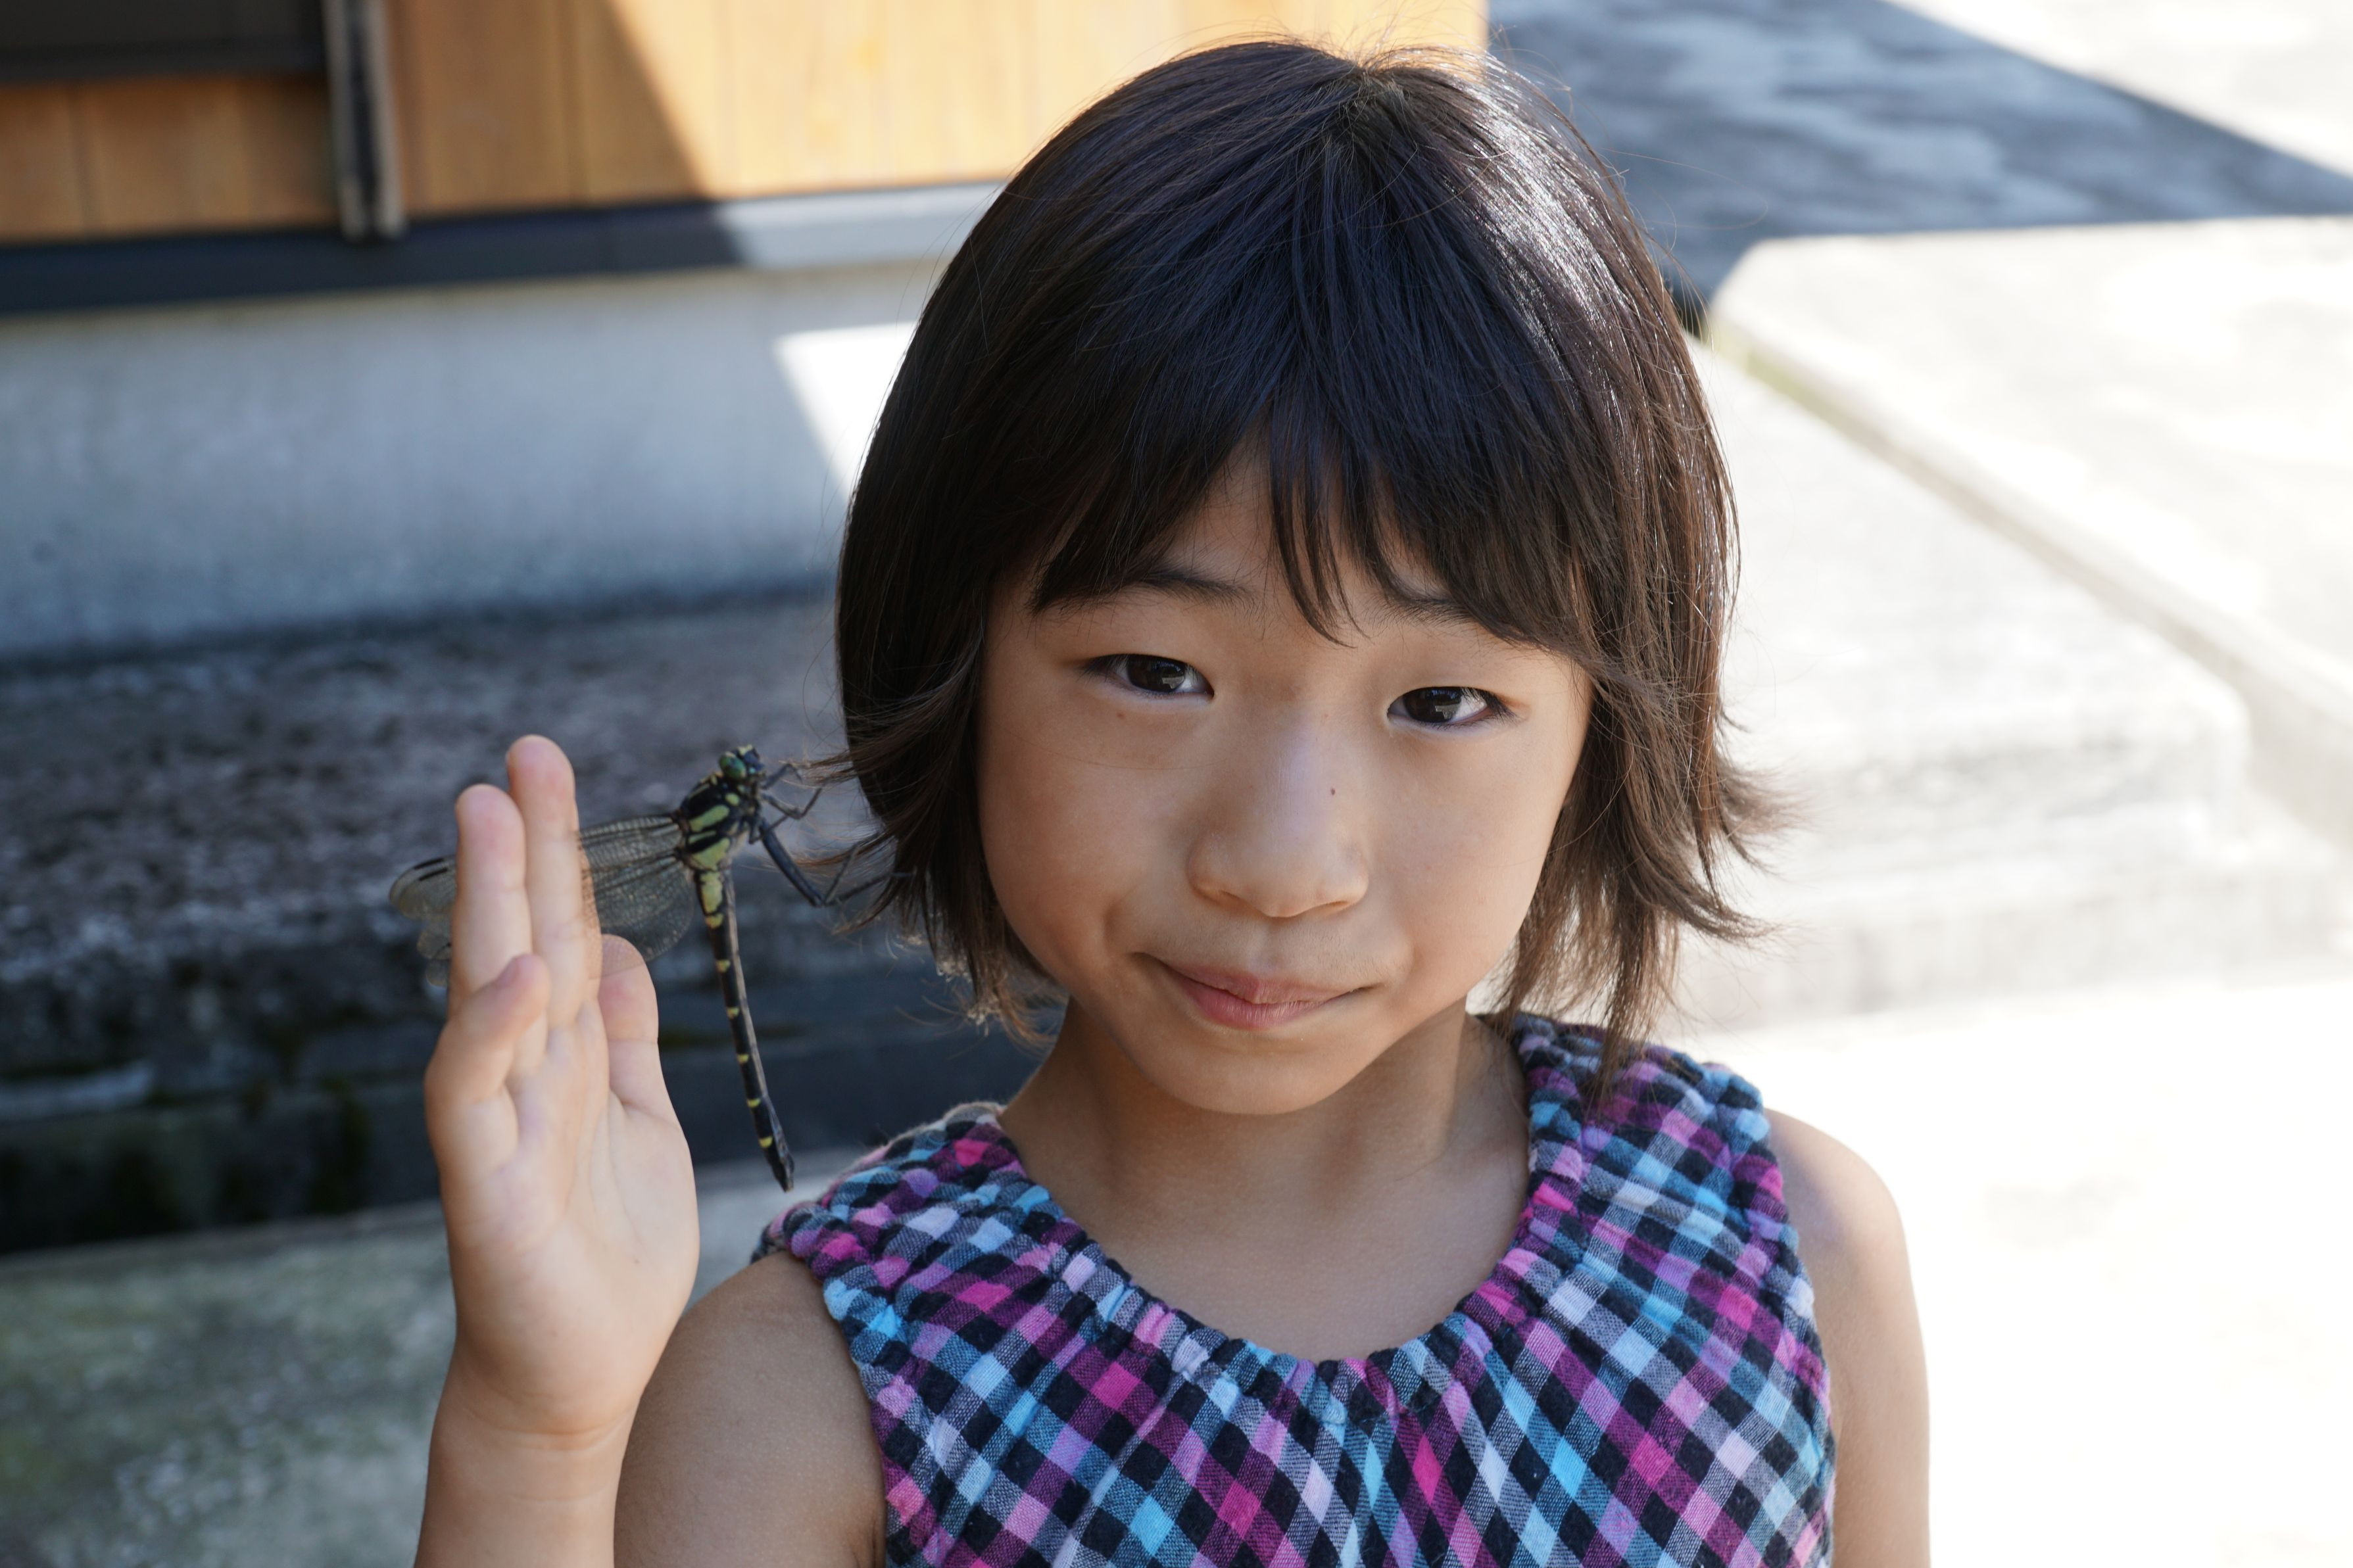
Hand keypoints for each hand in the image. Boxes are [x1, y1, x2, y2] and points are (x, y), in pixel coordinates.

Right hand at [422, 736, 699, 1450]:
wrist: (580, 1374)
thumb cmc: (605, 1250)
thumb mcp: (637, 1117)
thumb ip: (624, 1035)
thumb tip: (622, 948)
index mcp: (566, 1052)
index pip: (564, 928)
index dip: (561, 853)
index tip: (548, 768)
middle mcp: (526, 1071)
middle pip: (524, 937)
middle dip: (525, 846)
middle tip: (523, 754)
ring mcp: (501, 1122)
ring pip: (490, 991)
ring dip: (491, 903)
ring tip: (491, 814)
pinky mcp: (487, 1184)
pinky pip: (479, 1096)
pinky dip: (494, 1031)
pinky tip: (521, 971)